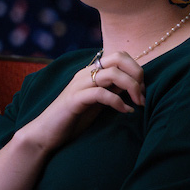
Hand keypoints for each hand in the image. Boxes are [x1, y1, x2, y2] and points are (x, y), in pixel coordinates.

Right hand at [15, 51, 145, 155]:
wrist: (46, 133)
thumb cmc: (73, 118)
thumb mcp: (97, 102)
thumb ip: (111, 90)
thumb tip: (134, 84)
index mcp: (91, 72)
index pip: (119, 56)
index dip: (136, 69)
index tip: (143, 90)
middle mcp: (85, 73)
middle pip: (118, 58)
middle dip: (137, 74)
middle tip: (142, 95)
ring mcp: (79, 85)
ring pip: (112, 74)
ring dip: (131, 87)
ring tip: (138, 103)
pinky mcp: (75, 100)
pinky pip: (101, 93)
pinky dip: (118, 102)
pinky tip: (125, 111)